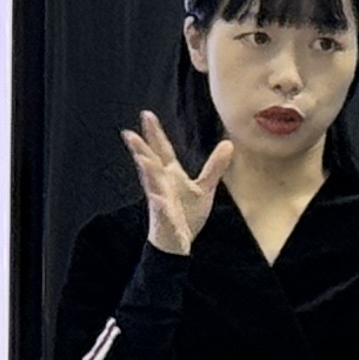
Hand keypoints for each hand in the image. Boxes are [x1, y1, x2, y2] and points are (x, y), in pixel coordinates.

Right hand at [124, 111, 233, 255]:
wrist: (177, 244)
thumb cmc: (186, 214)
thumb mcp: (204, 188)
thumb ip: (214, 166)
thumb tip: (228, 143)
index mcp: (170, 176)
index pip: (161, 151)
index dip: (155, 134)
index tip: (147, 115)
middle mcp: (161, 185)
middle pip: (150, 163)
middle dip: (140, 148)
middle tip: (130, 133)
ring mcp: (160, 201)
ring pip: (151, 184)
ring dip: (147, 171)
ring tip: (142, 158)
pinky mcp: (164, 219)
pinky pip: (161, 211)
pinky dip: (160, 205)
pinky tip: (158, 199)